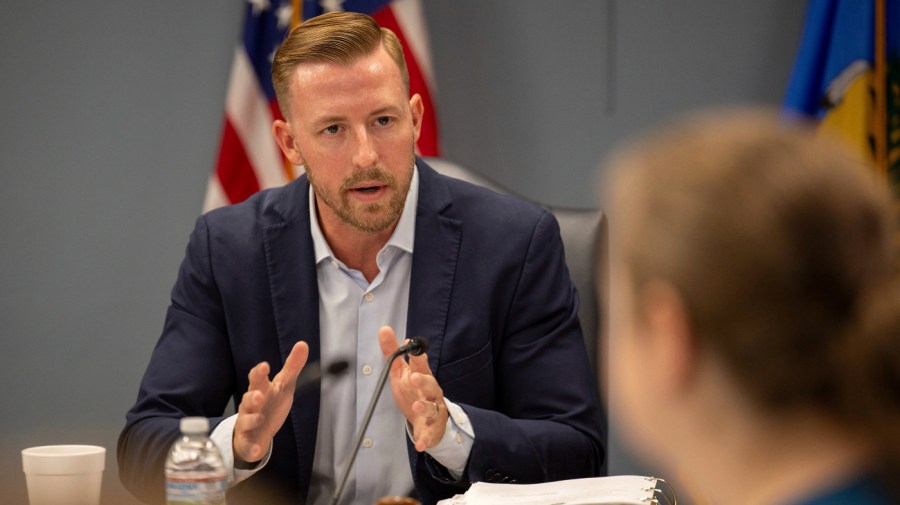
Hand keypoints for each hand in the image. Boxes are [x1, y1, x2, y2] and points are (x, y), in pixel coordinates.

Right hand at [233, 341, 308, 462]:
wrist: (258, 432)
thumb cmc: (270, 404)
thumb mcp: (283, 385)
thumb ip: (292, 366)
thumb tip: (303, 343)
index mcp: (260, 389)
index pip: (256, 379)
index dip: (259, 372)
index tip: (264, 366)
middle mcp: (251, 406)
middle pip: (248, 399)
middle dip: (252, 396)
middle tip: (259, 395)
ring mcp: (247, 423)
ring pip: (245, 421)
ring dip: (252, 420)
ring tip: (260, 419)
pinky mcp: (248, 441)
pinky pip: (248, 446)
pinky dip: (252, 449)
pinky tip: (257, 451)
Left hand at [377, 326, 446, 451]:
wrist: (427, 420)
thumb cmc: (413, 392)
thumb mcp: (400, 373)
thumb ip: (393, 353)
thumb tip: (384, 329)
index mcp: (422, 378)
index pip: (421, 365)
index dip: (417, 357)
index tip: (412, 347)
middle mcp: (431, 393)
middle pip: (431, 384)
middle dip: (423, 380)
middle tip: (412, 377)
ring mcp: (433, 411)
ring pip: (432, 407)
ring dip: (424, 406)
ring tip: (415, 405)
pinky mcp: (432, 429)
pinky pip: (430, 435)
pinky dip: (425, 439)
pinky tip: (420, 445)